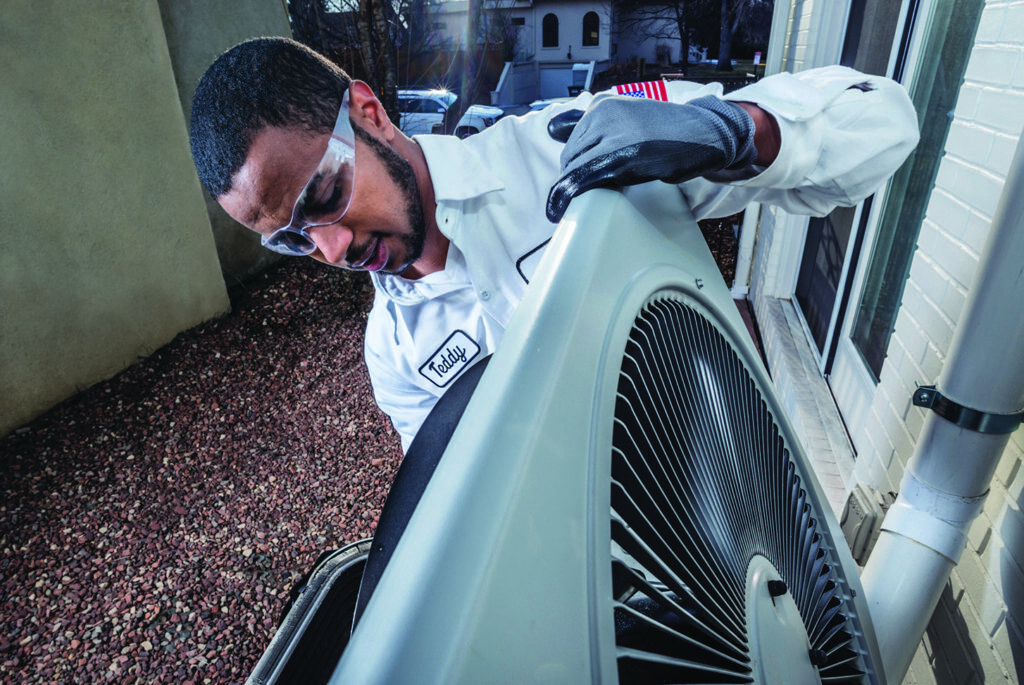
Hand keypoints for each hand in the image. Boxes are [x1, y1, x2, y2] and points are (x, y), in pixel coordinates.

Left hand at [545, 95, 757, 221]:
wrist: (705, 133)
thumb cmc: (669, 131)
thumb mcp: (627, 117)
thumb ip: (594, 125)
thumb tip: (551, 128)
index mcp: (602, 106)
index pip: (571, 143)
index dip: (573, 167)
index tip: (574, 184)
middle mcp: (603, 115)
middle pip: (570, 157)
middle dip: (575, 178)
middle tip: (589, 193)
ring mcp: (614, 135)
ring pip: (576, 169)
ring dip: (578, 188)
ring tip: (591, 198)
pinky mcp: (625, 157)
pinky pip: (586, 178)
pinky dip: (571, 194)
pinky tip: (562, 206)